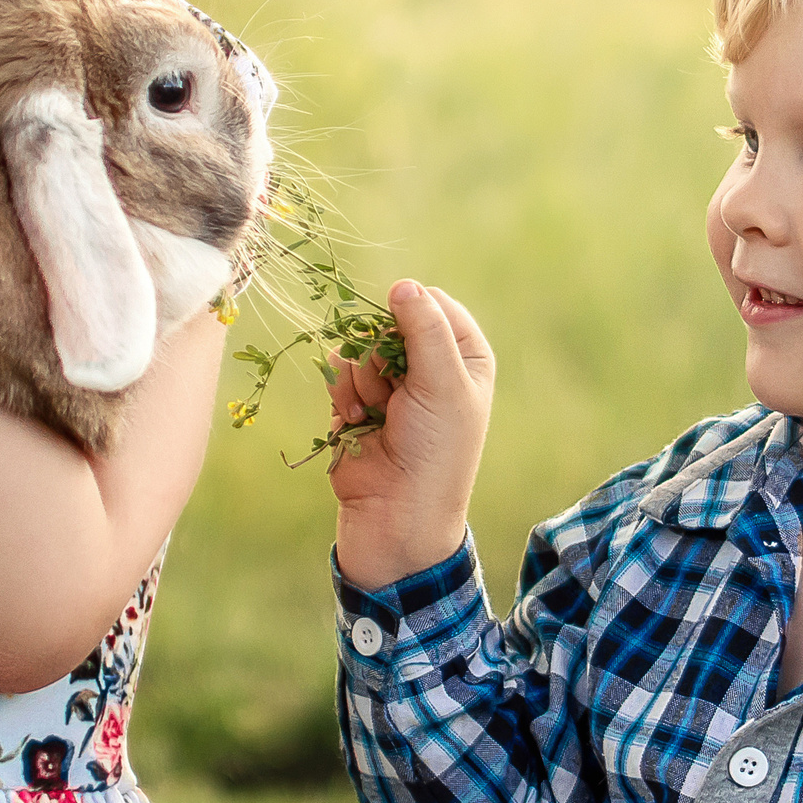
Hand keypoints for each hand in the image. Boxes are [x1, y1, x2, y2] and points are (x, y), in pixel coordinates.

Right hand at [327, 281, 495, 591]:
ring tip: (376, 413)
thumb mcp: (442, 385)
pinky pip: (337, 371)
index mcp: (465, 355)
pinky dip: (342, 395)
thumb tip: (404, 284)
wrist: (396, 518)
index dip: (411, 315)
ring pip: (357, 345)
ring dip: (360, 379)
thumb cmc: (435, 453)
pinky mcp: (356, 401)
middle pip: (387, 321)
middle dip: (379, 352)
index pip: (432, 302)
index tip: (404, 342)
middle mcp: (430, 365)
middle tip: (393, 389)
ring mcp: (391, 384)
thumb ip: (423, 330)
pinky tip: (355, 422)